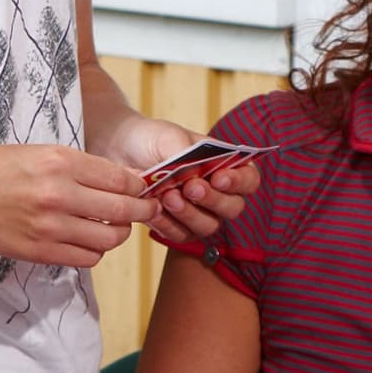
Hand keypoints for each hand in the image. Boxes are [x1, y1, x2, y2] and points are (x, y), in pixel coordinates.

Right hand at [0, 145, 147, 267]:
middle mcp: (58, 194)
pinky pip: (87, 258)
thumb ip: (82, 165)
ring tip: (116, 226)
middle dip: (143, 210)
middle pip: (122, 210)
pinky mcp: (41, 252)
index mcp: (60, 163)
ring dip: (120, 233)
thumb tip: (125, 179)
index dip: (139, 186)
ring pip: (109, 239)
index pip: (120, 179)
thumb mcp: (41, 152)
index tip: (143, 188)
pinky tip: (89, 240)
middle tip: (147, 209)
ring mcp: (49, 227)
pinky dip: (96, 250)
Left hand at [99, 114, 260, 254]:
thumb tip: (197, 170)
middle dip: (212, 199)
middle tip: (190, 187)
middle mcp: (219, 194)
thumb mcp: (170, 137)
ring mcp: (200, 214)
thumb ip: (187, 152)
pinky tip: (155, 209)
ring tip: (168, 196)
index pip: (249, 180)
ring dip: (189, 214)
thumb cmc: (154, 140)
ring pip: (208, 226)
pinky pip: (181, 235)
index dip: (239, 182)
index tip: (219, 176)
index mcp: (226, 167)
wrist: (122, 152)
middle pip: (233, 208)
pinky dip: (168, 224)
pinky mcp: (179, 229)